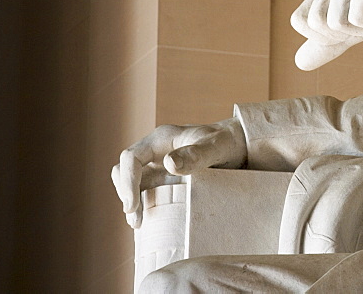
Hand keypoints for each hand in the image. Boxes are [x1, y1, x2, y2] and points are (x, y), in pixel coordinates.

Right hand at [111, 118, 246, 227]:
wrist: (238, 146)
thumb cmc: (227, 143)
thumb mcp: (216, 147)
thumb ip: (196, 154)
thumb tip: (169, 164)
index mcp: (161, 139)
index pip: (131, 157)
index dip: (127, 181)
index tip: (132, 204)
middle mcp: (155, 151)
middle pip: (124, 170)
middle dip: (125, 193)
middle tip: (136, 219)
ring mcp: (158, 165)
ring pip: (132, 182)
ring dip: (131, 202)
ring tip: (138, 223)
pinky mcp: (164, 178)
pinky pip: (145, 191)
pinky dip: (143, 204)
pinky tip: (149, 220)